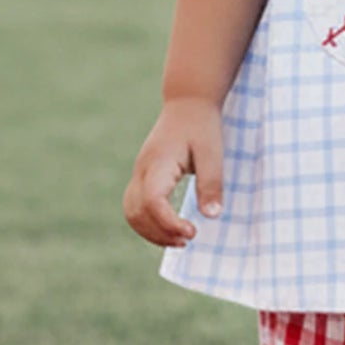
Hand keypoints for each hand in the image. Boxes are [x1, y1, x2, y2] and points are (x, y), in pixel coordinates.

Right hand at [122, 97, 224, 246]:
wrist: (187, 103)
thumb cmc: (202, 126)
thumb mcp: (213, 152)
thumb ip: (211, 183)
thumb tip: (211, 215)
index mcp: (159, 162)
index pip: (153, 201)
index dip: (168, 222)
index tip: (192, 232)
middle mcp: (142, 170)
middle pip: (137, 212)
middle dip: (160, 233)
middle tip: (188, 240)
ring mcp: (139, 173)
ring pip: (131, 212)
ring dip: (151, 232)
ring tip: (180, 241)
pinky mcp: (142, 177)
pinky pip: (135, 207)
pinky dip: (148, 224)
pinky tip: (170, 230)